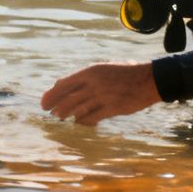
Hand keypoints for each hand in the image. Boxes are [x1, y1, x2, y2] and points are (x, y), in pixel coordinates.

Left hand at [40, 62, 159, 126]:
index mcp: (91, 72)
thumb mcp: (102, 69)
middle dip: (55, 107)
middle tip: (49, 112)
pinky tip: (79, 122)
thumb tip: (59, 84)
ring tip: (61, 117)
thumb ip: (82, 78)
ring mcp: (103, 96)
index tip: (44, 102)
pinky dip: (83, 121)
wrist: (149, 79)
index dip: (51, 95)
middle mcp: (95, 84)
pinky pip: (92, 118)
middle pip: (67, 99)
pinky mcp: (113, 108)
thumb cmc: (123, 73)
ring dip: (67, 115)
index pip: (64, 84)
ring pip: (78, 109)